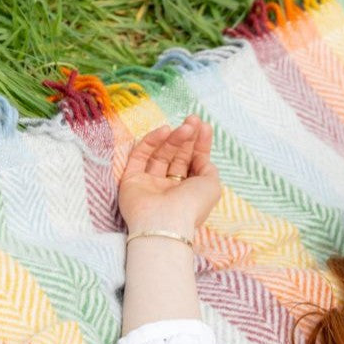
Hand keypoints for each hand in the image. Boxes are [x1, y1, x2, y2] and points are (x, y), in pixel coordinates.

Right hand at [119, 115, 220, 231]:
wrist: (165, 223)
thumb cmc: (192, 206)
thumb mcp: (212, 186)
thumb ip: (208, 168)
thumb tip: (200, 156)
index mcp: (188, 191)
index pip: (193, 163)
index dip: (199, 144)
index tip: (204, 126)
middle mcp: (169, 187)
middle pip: (177, 156)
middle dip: (186, 137)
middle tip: (193, 120)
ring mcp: (149, 184)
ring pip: (161, 154)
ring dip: (173, 138)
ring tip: (184, 127)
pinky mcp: (131, 180)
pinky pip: (140, 156)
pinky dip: (151, 142)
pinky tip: (164, 131)